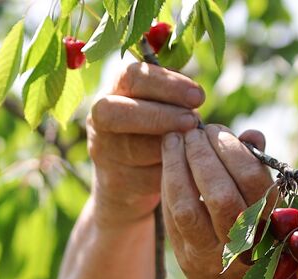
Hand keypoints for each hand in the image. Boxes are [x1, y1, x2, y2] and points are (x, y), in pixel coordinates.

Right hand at [87, 62, 204, 229]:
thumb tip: (196, 95)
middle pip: (120, 112)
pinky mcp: (114, 182)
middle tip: (194, 121)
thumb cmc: (152, 130)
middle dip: (162, 115)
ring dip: (169, 146)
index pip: (133, 77)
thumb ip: (172, 96)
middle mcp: (99, 119)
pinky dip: (171, 172)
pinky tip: (188, 167)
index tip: (198, 95)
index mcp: (113, 90)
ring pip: (134, 148)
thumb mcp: (158, 106)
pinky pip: (145, 177)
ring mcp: (104, 152)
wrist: (126, 180)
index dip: (166, 85)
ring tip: (194, 144)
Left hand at [160, 126, 297, 278]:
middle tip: (194, 131)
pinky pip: (172, 216)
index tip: (218, 129)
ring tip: (176, 140)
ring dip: (178, 167)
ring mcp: (211, 256)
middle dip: (203, 155)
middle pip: (220, 196)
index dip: (232, 149)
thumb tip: (252, 134)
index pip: (252, 183)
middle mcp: (243, 247)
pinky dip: (168, 184)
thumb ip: (260, 169)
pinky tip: (168, 161)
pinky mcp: (185, 256)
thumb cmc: (261, 237)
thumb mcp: (271, 207)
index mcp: (272, 227)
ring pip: (188, 208)